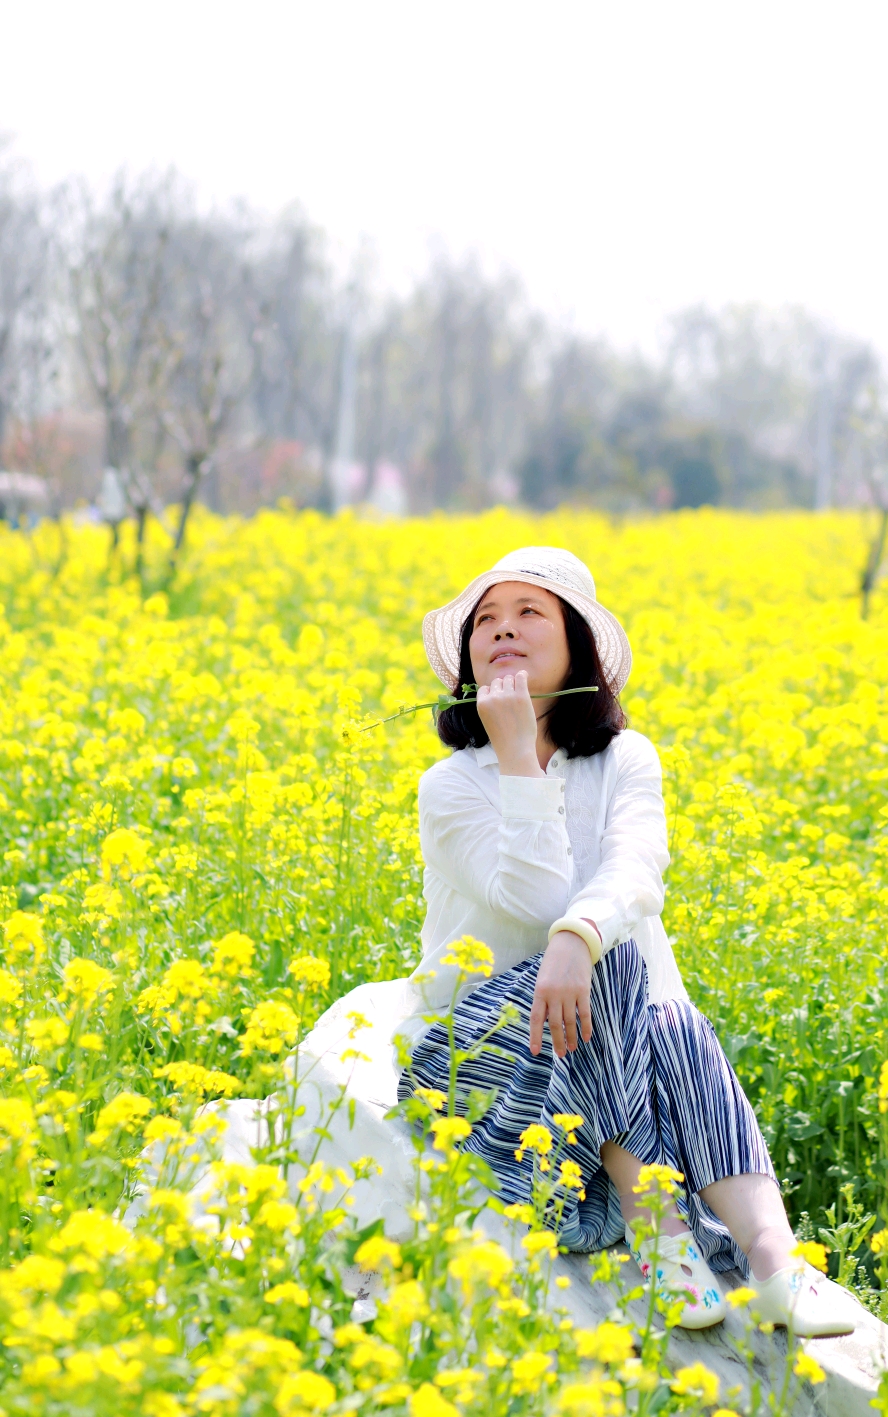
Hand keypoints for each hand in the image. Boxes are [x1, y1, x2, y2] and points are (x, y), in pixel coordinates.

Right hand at [475, 670, 542, 776]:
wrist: (515, 750)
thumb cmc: (503, 739)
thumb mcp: (488, 720)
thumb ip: (490, 705)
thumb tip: (500, 686)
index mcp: (481, 704)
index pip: (485, 688)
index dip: (492, 693)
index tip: (499, 702)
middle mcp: (492, 697)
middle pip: (497, 682)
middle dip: (503, 688)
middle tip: (510, 702)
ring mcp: (507, 696)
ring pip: (509, 679)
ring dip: (513, 684)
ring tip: (517, 698)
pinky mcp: (521, 696)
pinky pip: (521, 677)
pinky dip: (523, 675)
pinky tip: (525, 677)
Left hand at [529, 931, 593, 1057]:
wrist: (571, 943)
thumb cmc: (554, 962)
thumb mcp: (542, 978)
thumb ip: (543, 998)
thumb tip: (546, 1021)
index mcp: (540, 991)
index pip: (536, 1018)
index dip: (535, 1036)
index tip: (535, 1051)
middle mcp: (554, 994)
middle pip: (555, 1024)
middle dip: (558, 1041)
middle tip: (560, 1054)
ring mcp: (570, 993)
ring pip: (570, 1021)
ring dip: (572, 1037)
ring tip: (572, 1048)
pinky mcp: (584, 991)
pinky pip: (585, 1014)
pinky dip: (586, 1028)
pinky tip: (587, 1038)